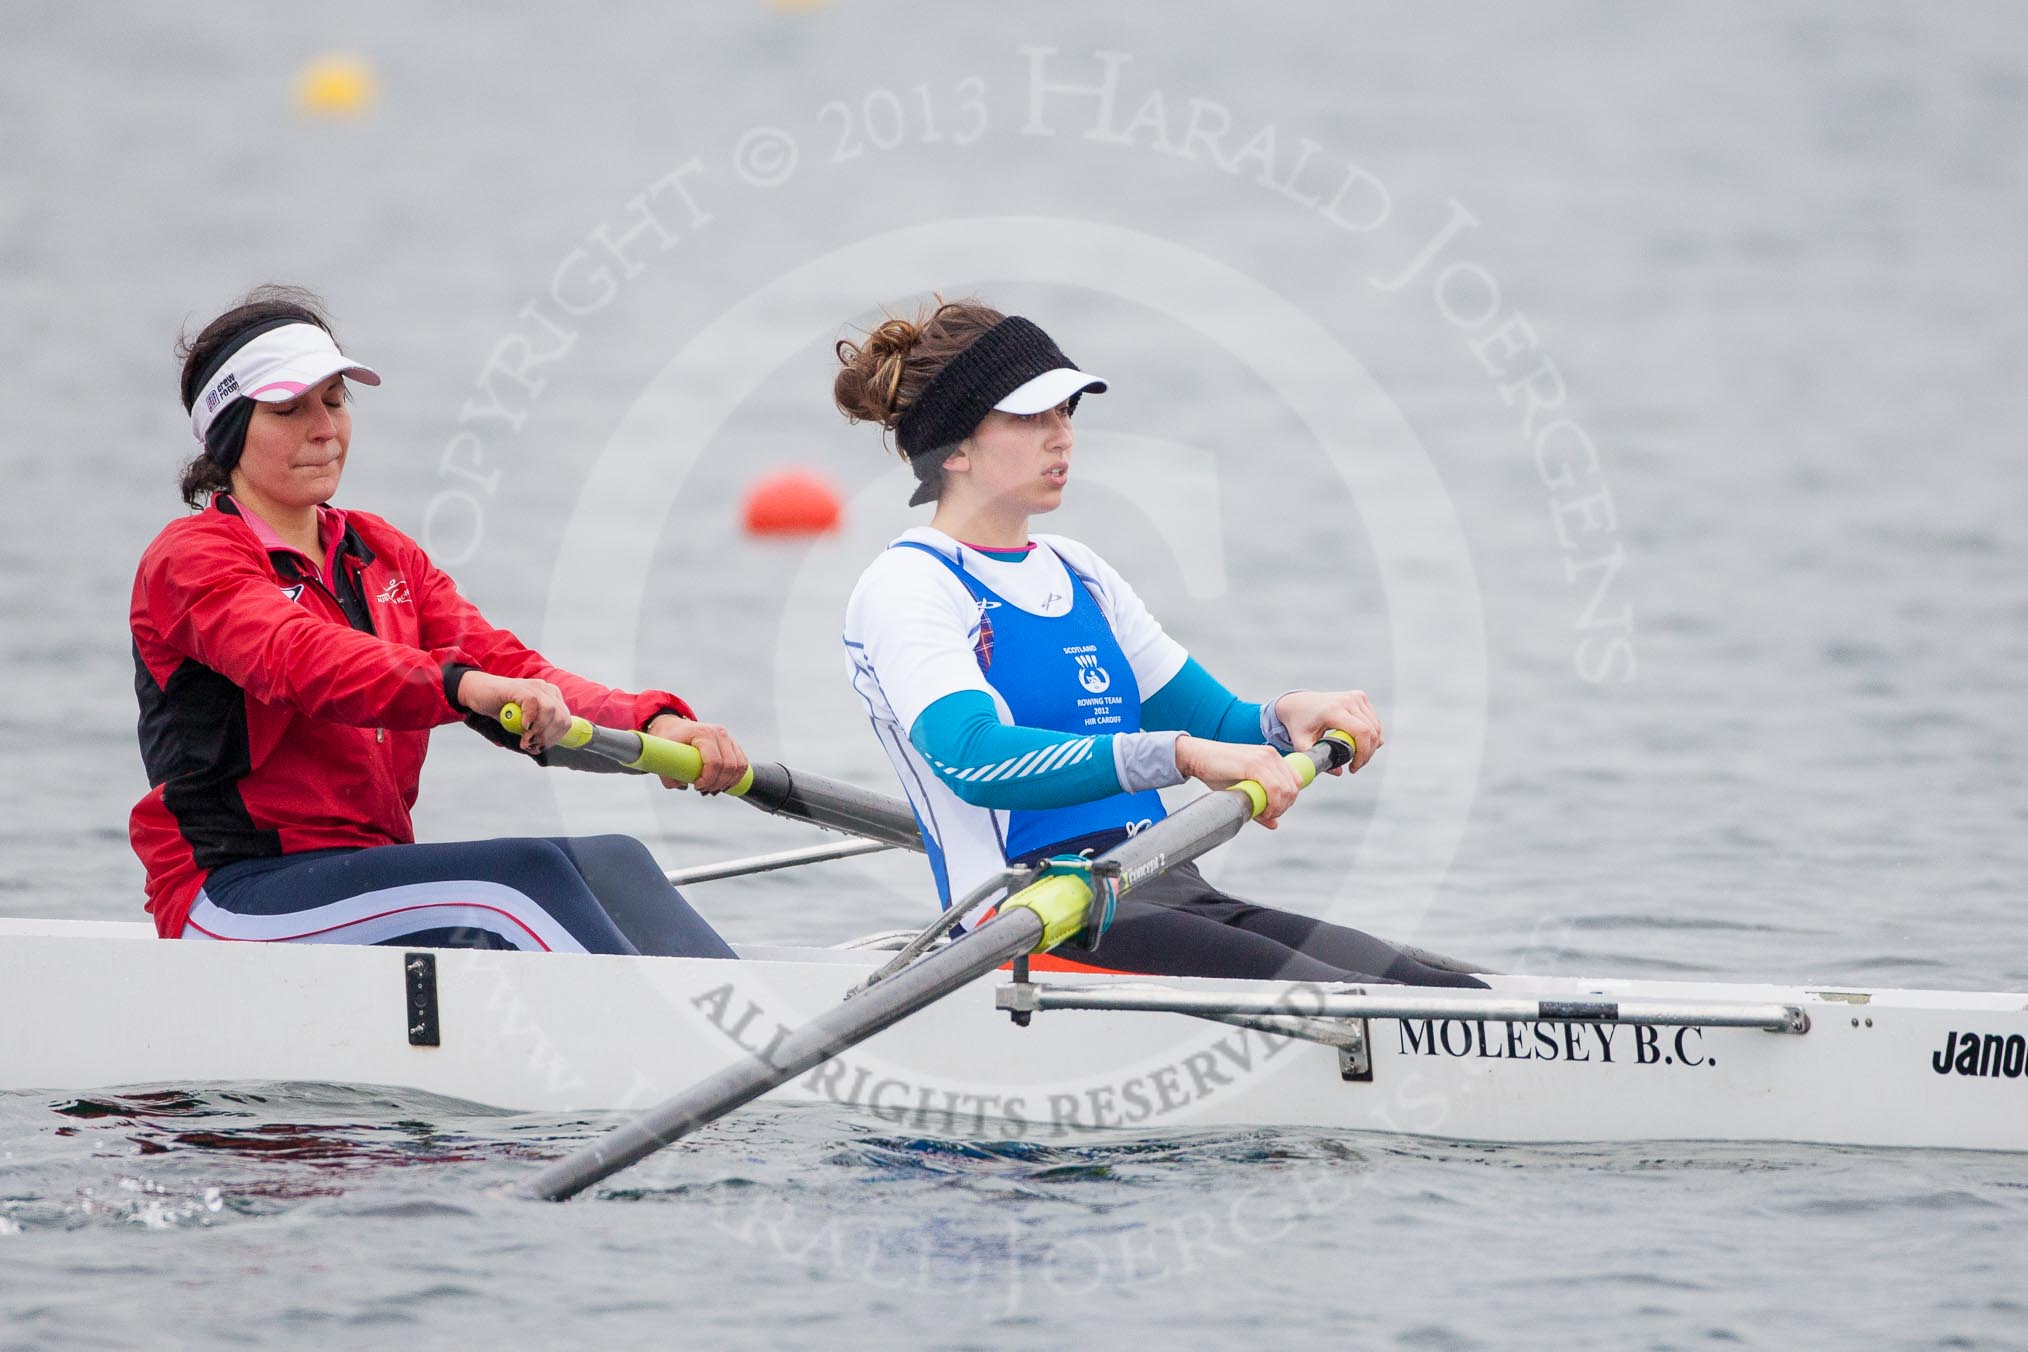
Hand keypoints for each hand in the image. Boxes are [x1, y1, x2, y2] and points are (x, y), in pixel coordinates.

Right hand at [457, 672, 571, 753]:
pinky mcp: (520, 687)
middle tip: (531, 745)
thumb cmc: (501, 708)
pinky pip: (534, 703)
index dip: (555, 737)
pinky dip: (530, 718)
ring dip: (539, 730)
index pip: (565, 721)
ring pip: (551, 710)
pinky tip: (522, 726)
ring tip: (526, 739)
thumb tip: (542, 748)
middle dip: (548, 736)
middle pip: (561, 717)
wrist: (477, 692)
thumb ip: (535, 730)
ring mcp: (534, 686)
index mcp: (551, 697)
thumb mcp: (522, 722)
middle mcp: (546, 690)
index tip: (541, 747)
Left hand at [645, 714, 749, 793]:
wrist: (673, 726)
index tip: (696, 786)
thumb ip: (668, 775)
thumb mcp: (662, 755)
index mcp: (703, 733)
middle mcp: (719, 733)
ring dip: (727, 783)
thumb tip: (682, 786)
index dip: (708, 779)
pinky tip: (723, 784)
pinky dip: (735, 778)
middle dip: (717, 783)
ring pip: (739, 766)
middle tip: (703, 790)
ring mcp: (728, 737)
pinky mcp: (732, 744)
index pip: (714, 761)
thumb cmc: (668, 740)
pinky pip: (742, 764)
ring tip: (712, 789)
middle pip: (729, 766)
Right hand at [1175, 734, 1304, 828]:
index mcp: (1272, 757)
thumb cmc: (1217, 772)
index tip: (1274, 810)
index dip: (1289, 800)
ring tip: (1264, 814)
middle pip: (1294, 787)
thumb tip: (1275, 824)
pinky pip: (1275, 788)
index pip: (1296, 781)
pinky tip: (1262, 810)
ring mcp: (1264, 758)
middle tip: (1269, 815)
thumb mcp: (1243, 789)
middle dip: (1285, 806)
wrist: (1197, 757)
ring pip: (1287, 789)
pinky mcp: (1255, 764)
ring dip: (1279, 807)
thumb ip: (1260, 804)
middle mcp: (1272, 755)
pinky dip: (1272, 804)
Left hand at [1274, 689, 1383, 772]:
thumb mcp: (1301, 743)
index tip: (1353, 767)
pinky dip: (1371, 736)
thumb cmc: (1299, 724)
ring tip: (1355, 757)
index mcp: (1333, 710)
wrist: (1299, 703)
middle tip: (1355, 766)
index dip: (1363, 753)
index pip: (1361, 731)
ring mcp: (1355, 696)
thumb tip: (1339, 772)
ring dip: (1370, 746)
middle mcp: (1347, 700)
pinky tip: (1358, 744)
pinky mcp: (1360, 697)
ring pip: (1376, 727)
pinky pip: (1374, 721)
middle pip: (1372, 732)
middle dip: (1367, 754)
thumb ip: (1316, 759)